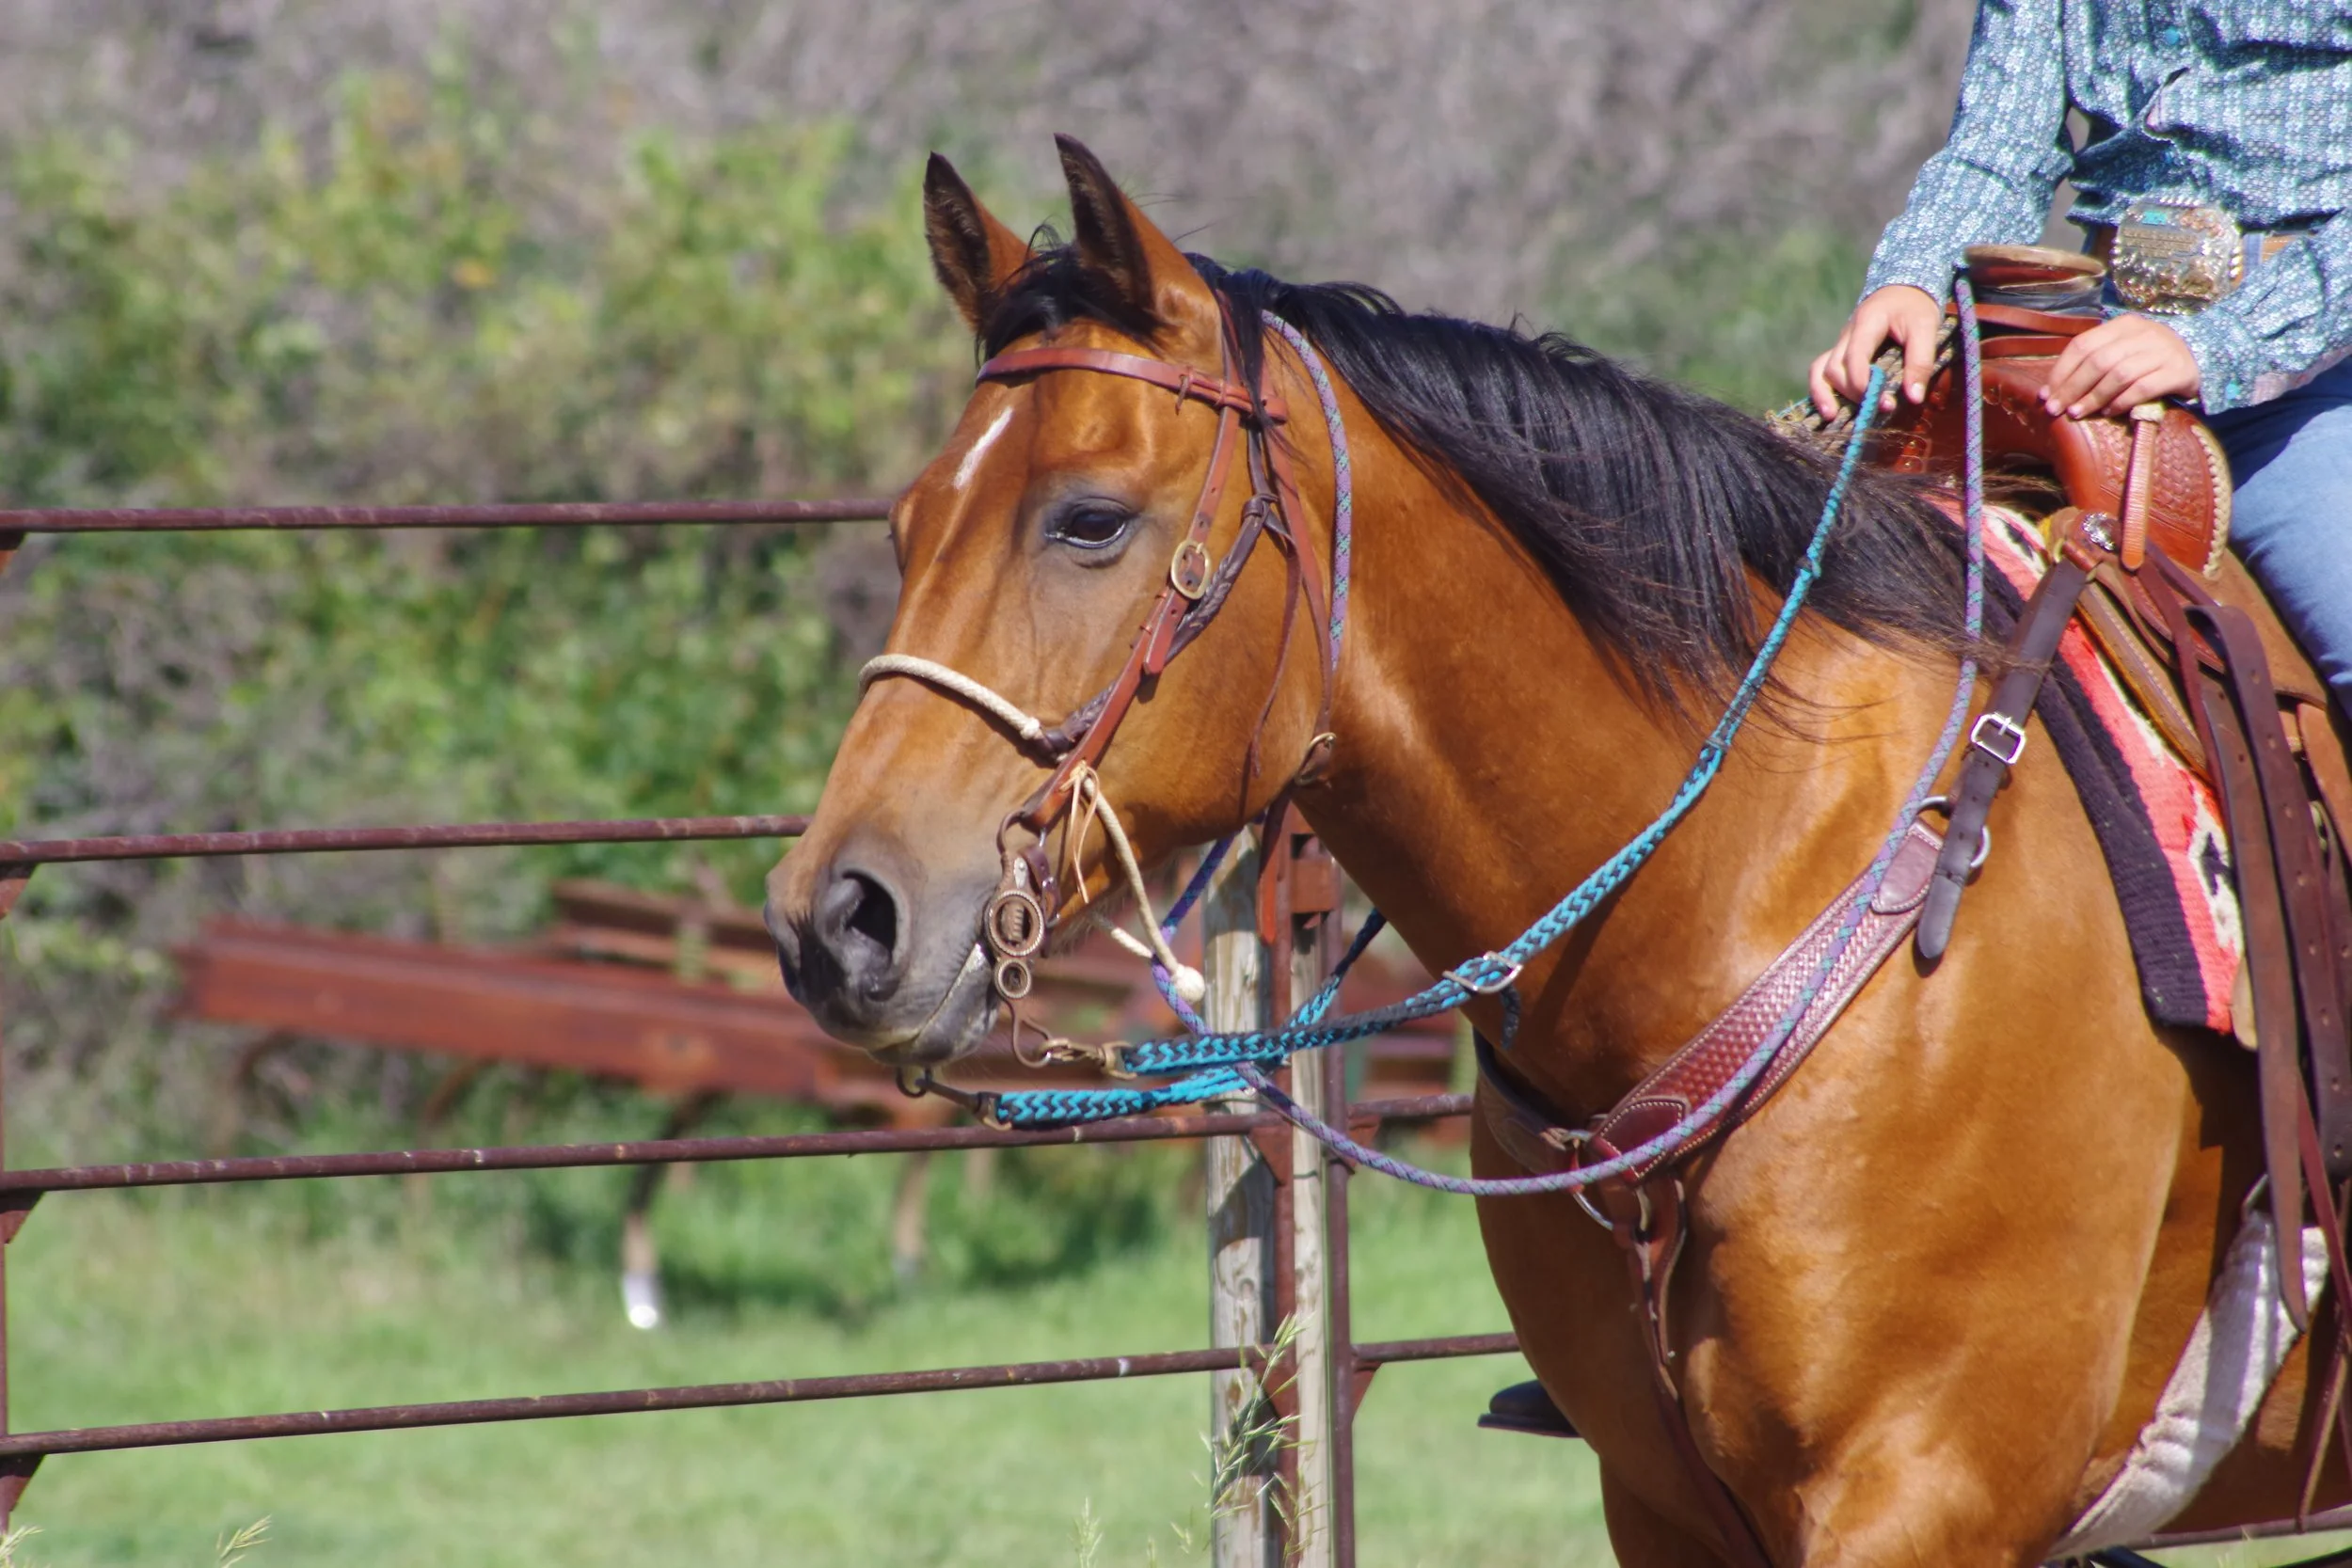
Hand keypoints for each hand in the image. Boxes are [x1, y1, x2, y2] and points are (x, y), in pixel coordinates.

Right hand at [1810, 285, 1943, 419]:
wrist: (1902, 290)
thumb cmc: (1915, 308)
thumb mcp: (1926, 328)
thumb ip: (1921, 361)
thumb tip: (1914, 398)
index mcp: (1866, 323)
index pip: (1854, 356)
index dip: (1862, 383)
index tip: (1883, 402)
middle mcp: (1846, 334)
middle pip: (1834, 368)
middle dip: (1851, 392)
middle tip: (1877, 408)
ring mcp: (1840, 344)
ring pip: (1820, 370)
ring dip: (1826, 394)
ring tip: (1832, 416)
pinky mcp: (1840, 353)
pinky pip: (1821, 372)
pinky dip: (1821, 390)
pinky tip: (1829, 409)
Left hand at [2041, 315, 2201, 417]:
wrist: (2202, 358)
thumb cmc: (2150, 360)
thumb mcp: (2123, 351)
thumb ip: (2093, 363)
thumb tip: (2051, 391)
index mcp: (2123, 325)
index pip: (2083, 345)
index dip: (2060, 372)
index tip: (2046, 395)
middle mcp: (2144, 334)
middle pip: (2098, 361)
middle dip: (2072, 388)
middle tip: (2056, 410)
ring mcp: (2163, 351)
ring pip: (2119, 375)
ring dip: (2094, 397)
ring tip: (2077, 413)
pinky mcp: (2179, 371)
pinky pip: (2143, 388)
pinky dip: (2122, 401)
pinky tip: (2109, 412)